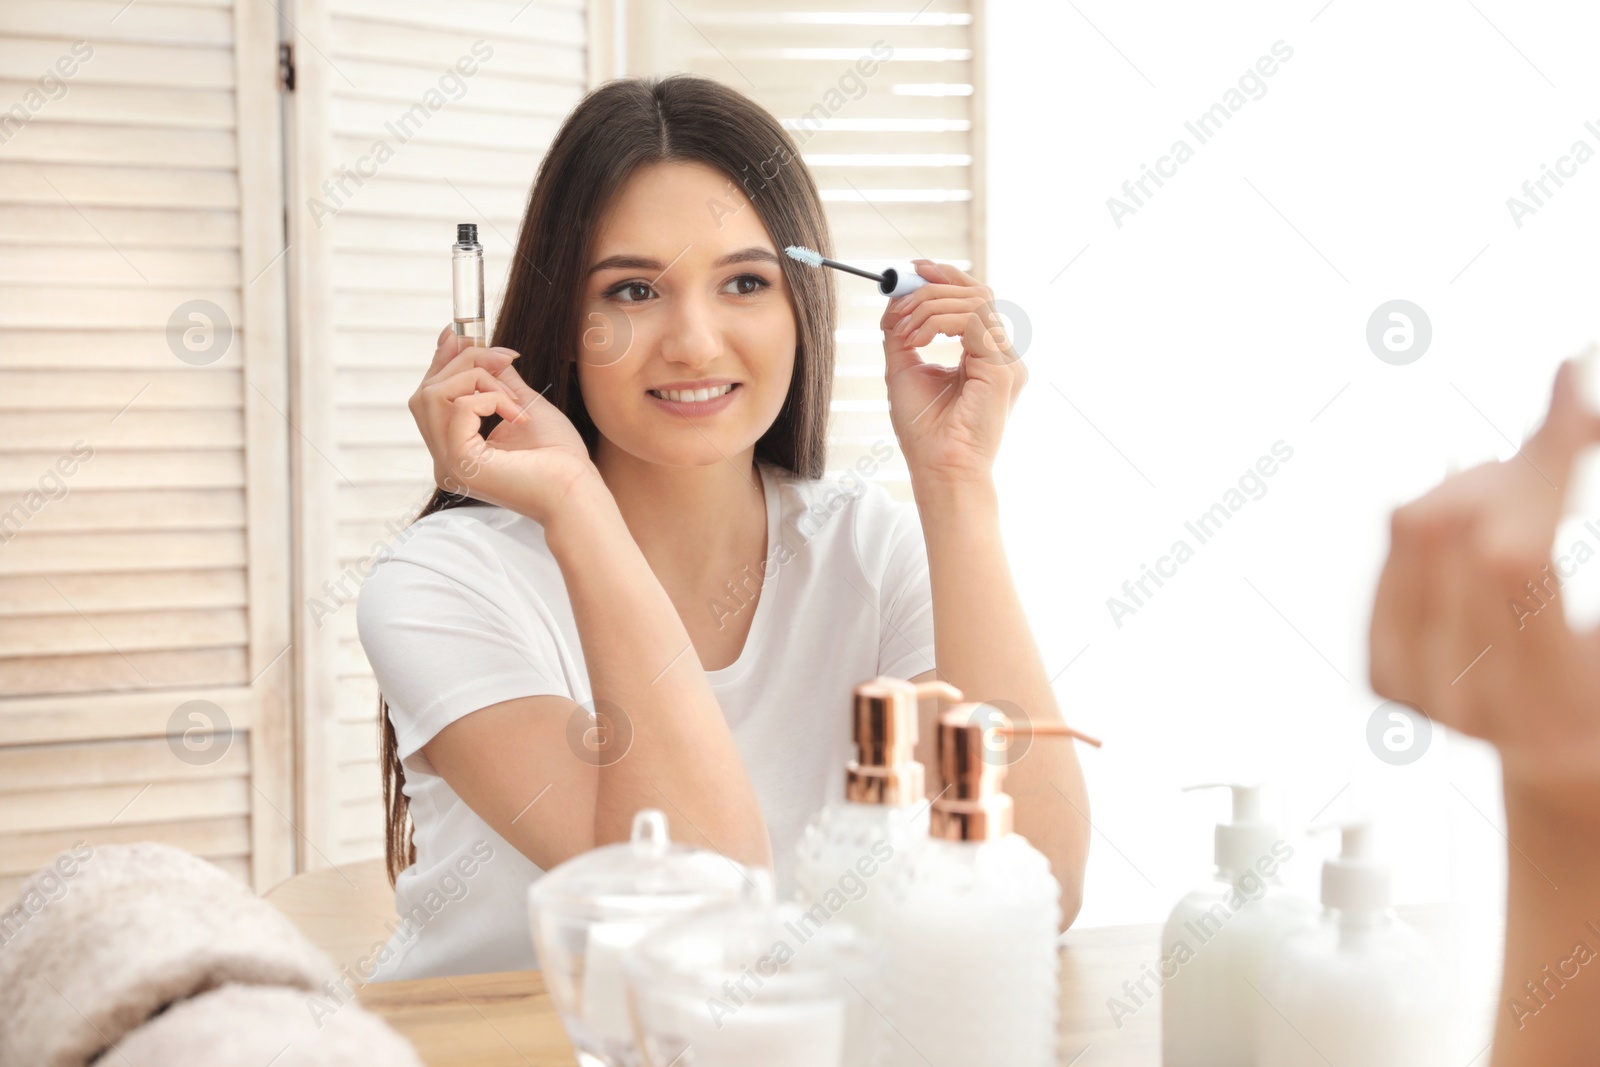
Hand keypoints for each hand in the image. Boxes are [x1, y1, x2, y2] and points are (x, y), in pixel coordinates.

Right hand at [409, 325, 599, 527]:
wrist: (576, 492)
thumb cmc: (559, 458)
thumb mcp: (524, 406)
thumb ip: (498, 381)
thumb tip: (481, 348)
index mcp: (456, 450)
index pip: (429, 398)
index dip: (440, 362)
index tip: (458, 332)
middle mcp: (443, 459)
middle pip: (425, 393)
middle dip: (464, 363)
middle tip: (505, 360)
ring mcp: (447, 463)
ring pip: (433, 395)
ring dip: (478, 379)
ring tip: (514, 399)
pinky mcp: (459, 462)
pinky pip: (459, 407)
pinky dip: (490, 398)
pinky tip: (517, 415)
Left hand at [879, 261, 1026, 487]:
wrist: (938, 470)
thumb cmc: (923, 431)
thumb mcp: (905, 370)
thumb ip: (903, 333)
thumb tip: (895, 297)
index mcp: (984, 356)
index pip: (973, 301)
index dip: (945, 279)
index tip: (912, 270)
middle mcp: (1001, 355)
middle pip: (978, 293)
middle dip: (935, 284)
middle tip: (902, 287)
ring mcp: (1007, 362)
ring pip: (975, 303)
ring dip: (930, 305)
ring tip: (903, 329)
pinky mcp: (1004, 370)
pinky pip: (975, 323)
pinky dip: (939, 321)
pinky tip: (916, 337)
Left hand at [1369, 357, 1599, 791]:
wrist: (1578, 755)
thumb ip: (1589, 502)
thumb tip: (1578, 390)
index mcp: (1551, 710)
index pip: (1513, 558)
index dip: (1544, 468)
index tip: (1576, 402)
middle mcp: (1467, 708)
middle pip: (1457, 531)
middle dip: (1519, 467)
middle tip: (1565, 435)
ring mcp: (1414, 692)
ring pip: (1417, 527)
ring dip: (1480, 482)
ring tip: (1534, 488)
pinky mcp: (1384, 673)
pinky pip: (1397, 548)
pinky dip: (1448, 514)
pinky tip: (1487, 520)